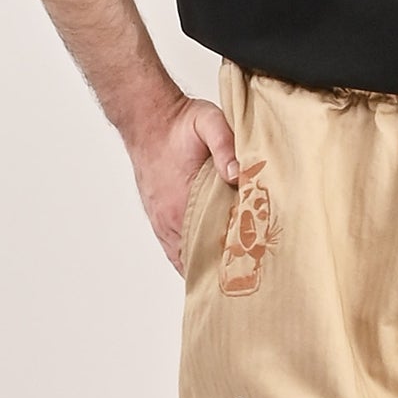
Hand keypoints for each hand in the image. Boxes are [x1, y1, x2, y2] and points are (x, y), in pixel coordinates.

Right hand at [130, 93, 239, 274]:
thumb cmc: (179, 123)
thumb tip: (238, 174)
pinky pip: (173, 250)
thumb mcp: (209, 122)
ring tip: (229, 279)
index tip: (250, 266)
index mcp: (183, 200)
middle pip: (199, 257)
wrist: (148, 119)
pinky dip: (188, 260)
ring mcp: (163, 220)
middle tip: (246, 276)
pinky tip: (204, 269)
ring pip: (184, 258)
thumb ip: (226, 146)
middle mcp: (170, 217)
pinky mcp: (159, 218)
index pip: (210, 242)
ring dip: (205, 266)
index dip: (230, 258)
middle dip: (222, 268)